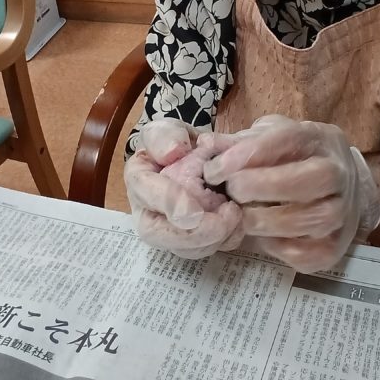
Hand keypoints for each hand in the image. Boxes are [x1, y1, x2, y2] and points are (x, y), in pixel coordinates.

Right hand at [125, 119, 242, 259]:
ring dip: (213, 239)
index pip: (145, 192)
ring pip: (184, 248)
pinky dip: (225, 241)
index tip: (195, 211)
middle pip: (158, 234)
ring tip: (237, 215)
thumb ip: (165, 135)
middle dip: (193, 234)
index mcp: (139, 178)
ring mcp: (167, 230)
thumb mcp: (169, 129)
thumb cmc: (177, 143)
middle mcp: (146, 210)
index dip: (169, 203)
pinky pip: (205, 250)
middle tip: (226, 219)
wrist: (195, 157)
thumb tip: (172, 152)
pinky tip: (239, 224)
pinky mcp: (190, 241)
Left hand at [200, 116, 379, 272]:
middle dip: (260, 188)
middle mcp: (338, 173)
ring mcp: (342, 212)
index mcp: (318, 139)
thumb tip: (206, 145)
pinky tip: (265, 237)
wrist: (343, 184)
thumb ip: (239, 142)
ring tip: (244, 217)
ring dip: (267, 221)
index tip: (215, 169)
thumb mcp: (270, 136)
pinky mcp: (336, 246)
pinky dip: (279, 249)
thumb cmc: (295, 157)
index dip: (246, 155)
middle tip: (233, 192)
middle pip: (305, 181)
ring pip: (309, 221)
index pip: (286, 140)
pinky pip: (308, 255)